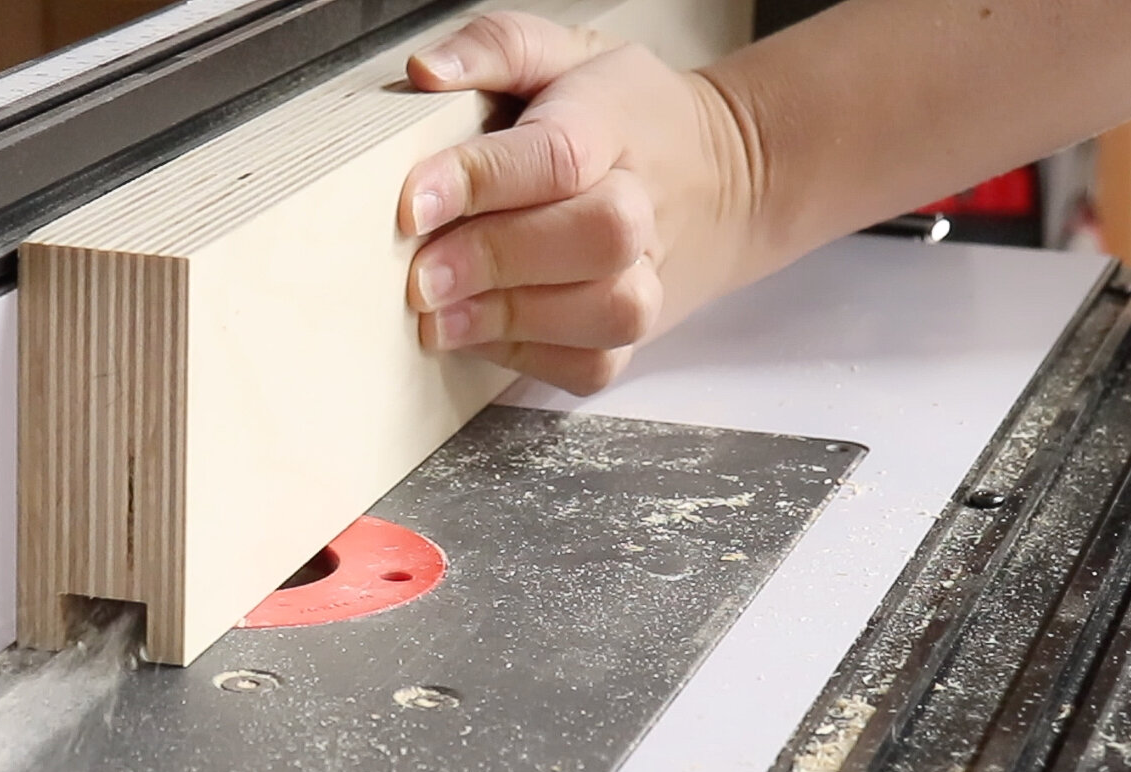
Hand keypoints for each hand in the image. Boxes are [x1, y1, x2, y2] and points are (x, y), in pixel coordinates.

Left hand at [399, 12, 755, 394]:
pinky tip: (481, 332)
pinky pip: (593, 364)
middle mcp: (642, 205)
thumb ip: (494, 47)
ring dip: (513, 318)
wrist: (718, 176)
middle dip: (496, 258)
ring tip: (439, 316)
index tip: (412, 203)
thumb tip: (425, 69)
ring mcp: (646, 276)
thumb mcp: (563, 54)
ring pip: (607, 312)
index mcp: (613, 124)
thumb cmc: (621, 116)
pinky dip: (532, 358)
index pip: (557, 153)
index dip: (481, 181)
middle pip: (595, 236)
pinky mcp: (633, 334)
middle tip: (420, 274)